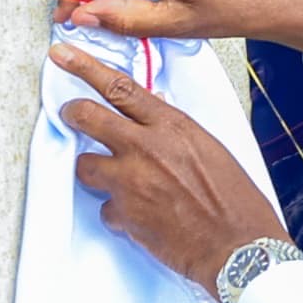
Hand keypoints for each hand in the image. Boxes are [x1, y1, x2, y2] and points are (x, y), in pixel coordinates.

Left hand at [49, 41, 287, 286]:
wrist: (239, 246)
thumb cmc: (234, 201)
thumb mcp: (210, 150)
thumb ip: (176, 130)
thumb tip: (157, 110)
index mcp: (171, 126)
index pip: (119, 86)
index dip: (85, 67)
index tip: (64, 56)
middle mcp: (146, 148)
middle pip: (87, 116)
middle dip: (72, 113)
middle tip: (69, 115)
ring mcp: (130, 182)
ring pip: (84, 165)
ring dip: (94, 171)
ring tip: (115, 181)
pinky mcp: (124, 215)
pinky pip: (104, 208)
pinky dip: (117, 213)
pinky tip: (138, 218)